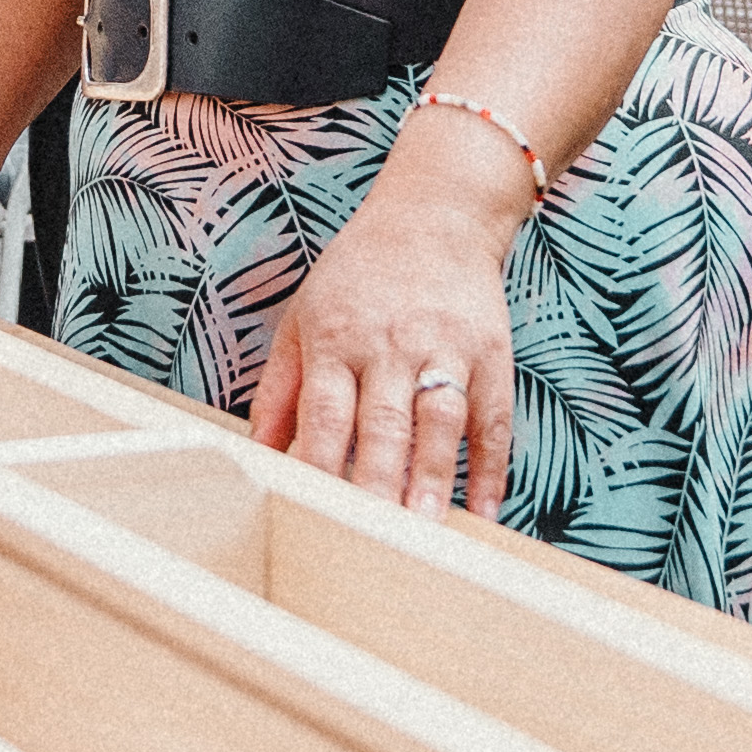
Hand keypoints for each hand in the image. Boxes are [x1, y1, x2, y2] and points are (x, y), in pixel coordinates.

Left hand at [246, 178, 518, 514]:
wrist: (436, 213)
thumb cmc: (359, 273)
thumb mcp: (303, 316)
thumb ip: (279, 388)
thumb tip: (258, 454)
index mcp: (337, 338)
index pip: (325, 412)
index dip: (319, 464)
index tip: (311, 513)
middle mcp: (391, 343)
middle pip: (383, 422)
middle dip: (378, 481)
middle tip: (373, 537)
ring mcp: (446, 346)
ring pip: (441, 419)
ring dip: (433, 475)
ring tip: (426, 529)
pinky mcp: (491, 351)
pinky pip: (493, 416)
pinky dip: (492, 465)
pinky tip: (485, 510)